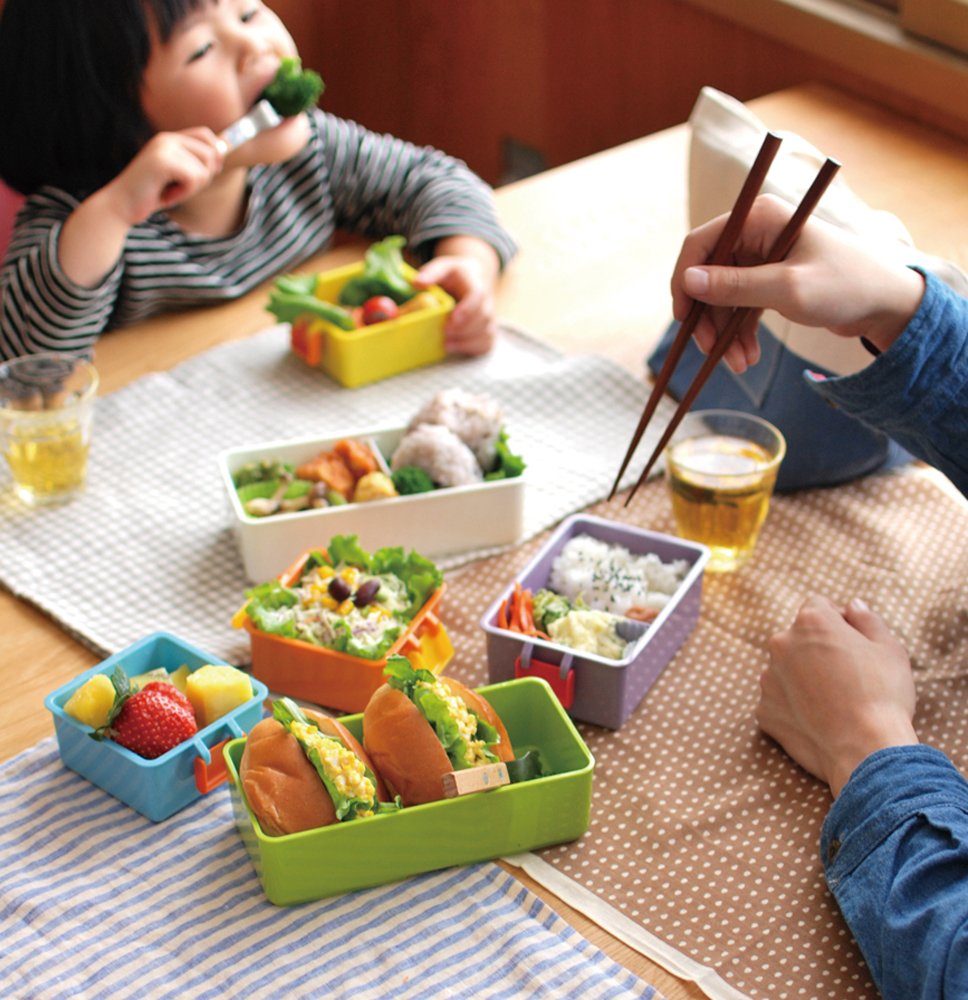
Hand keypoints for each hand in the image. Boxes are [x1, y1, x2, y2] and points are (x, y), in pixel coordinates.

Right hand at [104, 127, 227, 224]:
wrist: (122, 206)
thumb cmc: (151, 194)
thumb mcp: (177, 177)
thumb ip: (196, 163)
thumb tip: (223, 152)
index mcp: (169, 139)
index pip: (206, 135)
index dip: (215, 155)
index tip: (207, 174)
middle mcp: (166, 139)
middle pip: (211, 154)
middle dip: (203, 178)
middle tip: (181, 188)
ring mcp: (163, 148)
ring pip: (204, 169)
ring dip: (192, 188)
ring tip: (171, 191)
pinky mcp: (162, 161)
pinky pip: (194, 178)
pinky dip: (185, 193)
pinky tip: (168, 196)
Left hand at [415, 237, 500, 355]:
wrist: (473, 279)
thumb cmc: (454, 276)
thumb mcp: (443, 268)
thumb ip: (431, 273)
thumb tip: (416, 283)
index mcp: (475, 284)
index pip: (477, 295)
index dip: (467, 309)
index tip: (453, 318)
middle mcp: (486, 302)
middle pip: (483, 317)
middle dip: (464, 328)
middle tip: (444, 333)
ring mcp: (489, 318)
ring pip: (485, 332)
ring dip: (465, 341)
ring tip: (445, 344)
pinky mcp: (487, 331)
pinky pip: (485, 343)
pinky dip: (470, 348)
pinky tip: (453, 348)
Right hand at [671, 194, 925, 372]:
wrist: (887, 303)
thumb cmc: (846, 286)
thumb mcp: (787, 289)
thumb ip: (735, 286)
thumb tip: (688, 281)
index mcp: (758, 219)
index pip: (702, 243)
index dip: (685, 280)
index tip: (684, 318)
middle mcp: (756, 233)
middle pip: (709, 277)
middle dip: (709, 319)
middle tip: (713, 352)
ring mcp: (761, 258)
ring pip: (722, 298)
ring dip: (725, 333)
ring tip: (738, 364)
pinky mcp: (769, 280)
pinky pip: (740, 307)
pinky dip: (739, 333)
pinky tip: (747, 357)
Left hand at [757, 594, 918, 797]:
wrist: (865, 750)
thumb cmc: (882, 695)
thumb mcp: (889, 648)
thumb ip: (867, 620)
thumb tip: (852, 606)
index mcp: (810, 622)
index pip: (818, 606)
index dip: (838, 622)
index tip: (853, 644)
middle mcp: (781, 644)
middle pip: (798, 638)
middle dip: (817, 649)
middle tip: (846, 677)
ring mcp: (767, 678)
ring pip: (786, 670)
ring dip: (802, 678)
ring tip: (833, 702)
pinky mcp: (763, 710)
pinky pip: (778, 701)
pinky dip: (793, 708)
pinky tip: (818, 721)